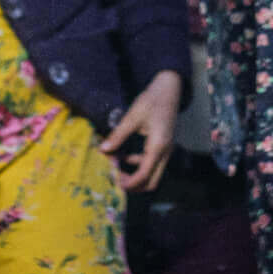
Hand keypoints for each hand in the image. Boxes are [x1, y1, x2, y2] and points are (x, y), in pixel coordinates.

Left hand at [99, 69, 180, 192]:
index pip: (145, 174)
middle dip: (134, 185)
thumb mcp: (133, 116)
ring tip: (115, 165)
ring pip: (152, 174)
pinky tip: (123, 156)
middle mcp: (165, 152)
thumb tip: (103, 149)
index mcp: (158, 146)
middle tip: (116, 180)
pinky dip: (138, 164)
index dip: (130, 183)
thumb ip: (118, 135)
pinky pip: (151, 163)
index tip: (115, 183)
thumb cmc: (152, 100)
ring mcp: (166, 150)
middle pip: (152, 181)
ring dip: (135, 175)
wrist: (169, 88)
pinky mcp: (163, 146)